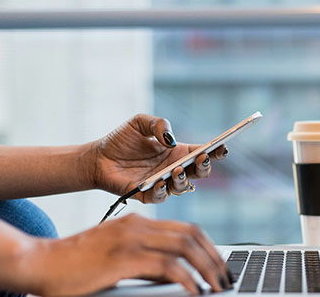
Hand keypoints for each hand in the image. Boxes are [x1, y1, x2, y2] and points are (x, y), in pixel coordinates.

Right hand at [24, 214, 230, 295]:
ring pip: (185, 247)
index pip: (187, 228)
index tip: (220, 265)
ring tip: (217, 286)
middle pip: (192, 235)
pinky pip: (167, 266)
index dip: (209, 246)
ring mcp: (131, 239)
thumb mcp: (118, 256)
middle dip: (215, 257)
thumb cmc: (76, 265)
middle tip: (225, 278)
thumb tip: (177, 275)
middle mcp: (138, 226)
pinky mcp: (123, 258)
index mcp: (138, 223)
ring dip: (207, 268)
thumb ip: (146, 260)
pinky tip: (195, 291)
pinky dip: (187, 278)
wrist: (40, 263)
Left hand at [89, 114, 227, 202]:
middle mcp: (174, 169)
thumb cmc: (121, 140)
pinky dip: (162, 191)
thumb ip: (158, 124)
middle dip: (205, 167)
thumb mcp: (140, 122)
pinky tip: (160, 182)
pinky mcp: (147, 195)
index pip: (203, 153)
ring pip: (183, 187)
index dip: (215, 151)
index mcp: (178, 152)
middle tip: (202, 158)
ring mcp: (162, 183)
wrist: (97, 158)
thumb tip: (171, 139)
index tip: (222, 147)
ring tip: (177, 170)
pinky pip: (160, 197)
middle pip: (199, 173)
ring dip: (183, 180)